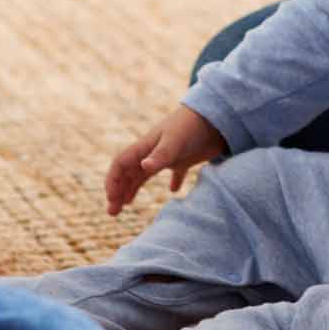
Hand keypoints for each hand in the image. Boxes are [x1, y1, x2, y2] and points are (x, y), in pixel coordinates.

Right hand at [104, 105, 225, 215]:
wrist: (217, 117)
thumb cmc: (192, 126)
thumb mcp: (175, 142)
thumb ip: (160, 155)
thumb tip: (143, 168)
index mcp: (146, 146)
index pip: (121, 163)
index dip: (113, 181)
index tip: (111, 200)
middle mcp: (153, 151)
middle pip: (128, 172)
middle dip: (118, 191)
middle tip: (112, 212)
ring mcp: (168, 155)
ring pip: (143, 174)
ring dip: (132, 189)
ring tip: (125, 205)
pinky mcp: (185, 159)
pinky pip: (175, 173)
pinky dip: (173, 182)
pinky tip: (173, 191)